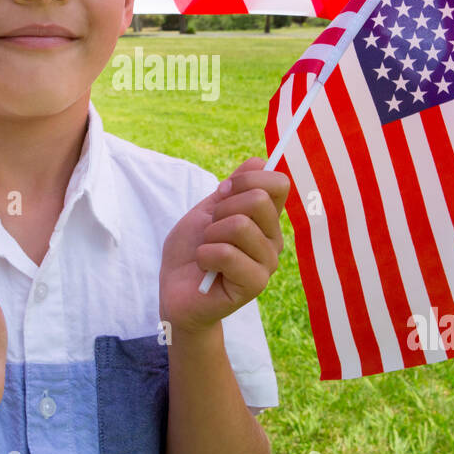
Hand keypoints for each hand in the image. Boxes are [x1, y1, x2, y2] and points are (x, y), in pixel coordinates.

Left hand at [159, 158, 289, 337]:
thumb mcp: (207, 210)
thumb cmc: (191, 251)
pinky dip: (205, 256)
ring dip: (210, 236)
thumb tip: (259, 162)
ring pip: (240, 225)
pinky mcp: (256, 283)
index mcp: (265, 219)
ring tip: (207, 252)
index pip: (278, 182)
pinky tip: (206, 269)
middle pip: (258, 199)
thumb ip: (233, 187)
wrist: (175, 291)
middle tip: (210, 232)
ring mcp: (267, 262)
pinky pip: (228, 253)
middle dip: (221, 210)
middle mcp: (273, 239)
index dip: (247, 178)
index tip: (223, 193)